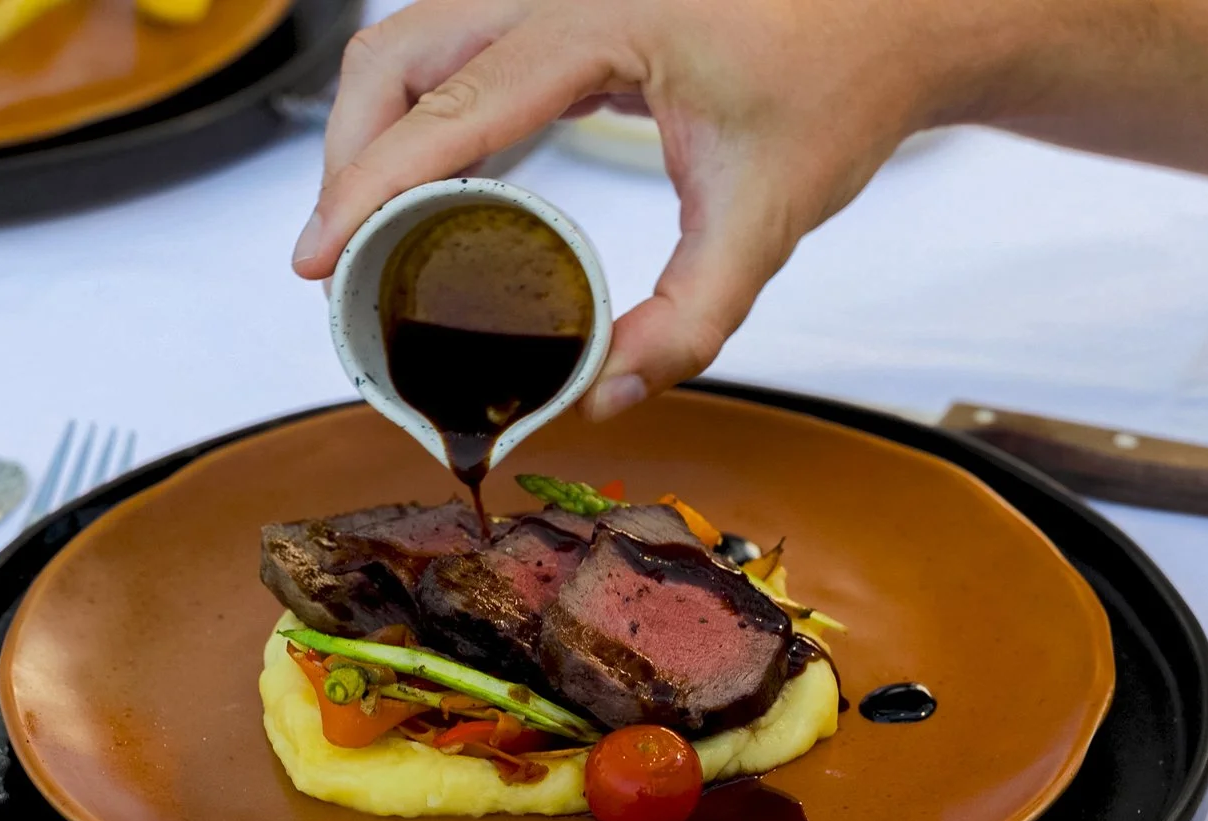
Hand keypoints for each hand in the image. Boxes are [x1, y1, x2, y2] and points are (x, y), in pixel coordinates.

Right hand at [292, 0, 1038, 417]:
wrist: (888, 19)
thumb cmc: (836, 87)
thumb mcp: (766, 218)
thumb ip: (690, 320)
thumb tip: (604, 395)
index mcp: (606, 18)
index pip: (453, 105)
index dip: (371, 185)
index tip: (318, 255)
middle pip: (398, 53)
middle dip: (349, 157)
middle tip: (335, 261)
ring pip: (414, 40)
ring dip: (373, 131)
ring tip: (364, 234)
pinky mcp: (563, 8)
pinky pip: (454, 47)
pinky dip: (418, 114)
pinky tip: (427, 187)